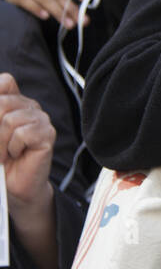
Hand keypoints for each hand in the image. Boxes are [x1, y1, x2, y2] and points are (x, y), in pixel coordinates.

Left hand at [0, 73, 55, 203]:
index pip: (6, 82)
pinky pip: (22, 134)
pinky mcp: (47, 134)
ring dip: (0, 143)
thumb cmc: (0, 160)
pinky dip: (13, 148)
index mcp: (14, 101)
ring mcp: (41, 119)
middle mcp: (29, 106)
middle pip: (2, 102)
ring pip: (10, 119)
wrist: (14, 186)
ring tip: (5, 153)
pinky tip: (17, 154)